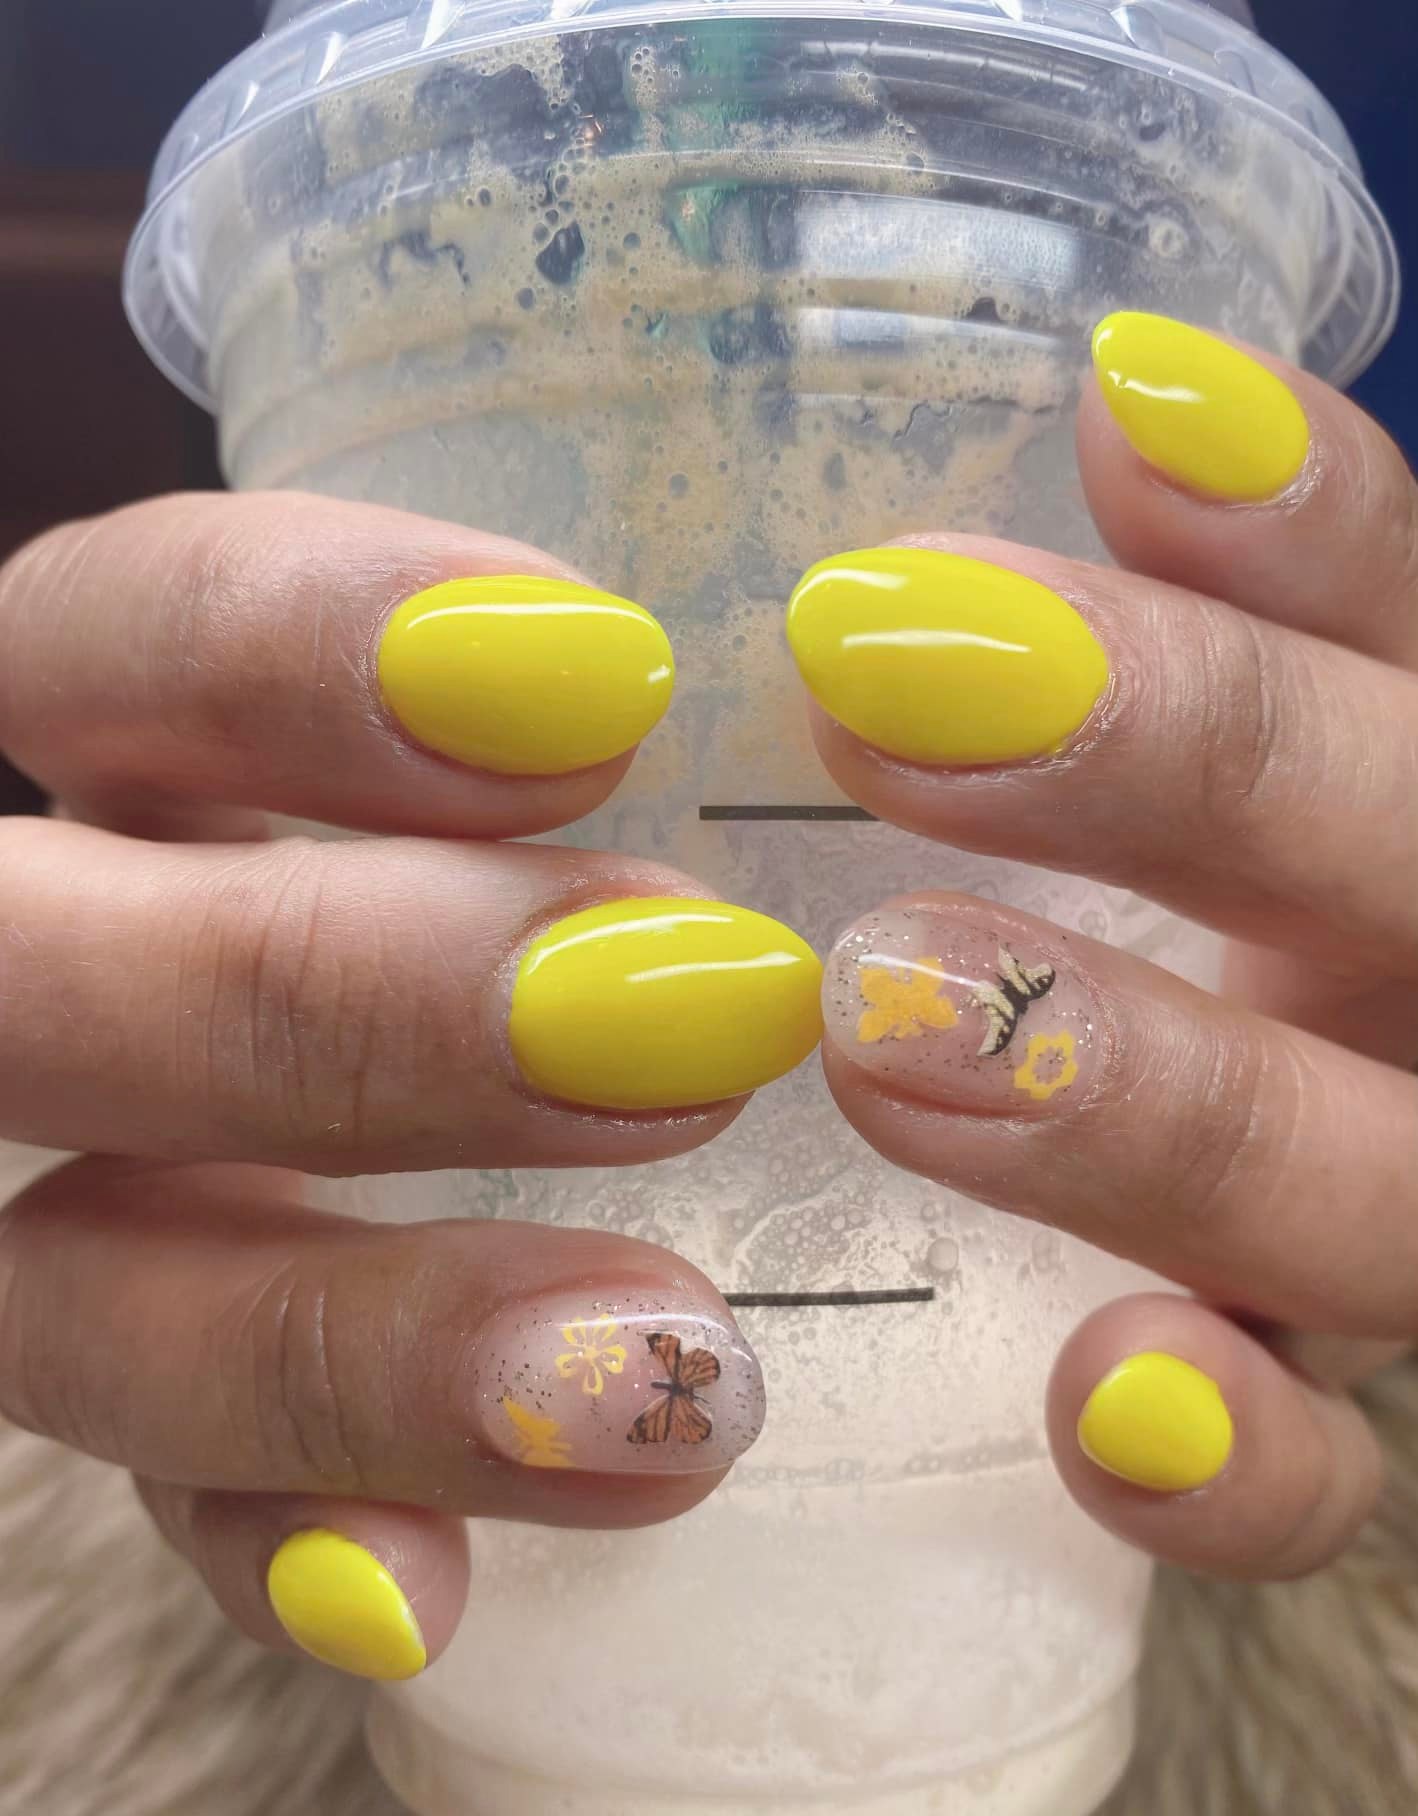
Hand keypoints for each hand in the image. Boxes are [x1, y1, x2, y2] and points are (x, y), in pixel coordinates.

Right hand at [0, 494, 819, 1676]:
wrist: (613, 1037)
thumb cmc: (669, 810)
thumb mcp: (665, 685)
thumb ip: (736, 631)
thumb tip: (1081, 503)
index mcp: (160, 750)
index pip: (108, 639)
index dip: (293, 642)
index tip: (601, 678)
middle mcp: (100, 959)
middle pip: (49, 978)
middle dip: (331, 994)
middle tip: (677, 1014)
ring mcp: (122, 1199)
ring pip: (84, 1290)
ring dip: (342, 1334)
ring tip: (662, 1368)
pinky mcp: (200, 1405)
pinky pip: (176, 1502)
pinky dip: (293, 1539)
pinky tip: (433, 1589)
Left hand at [790, 314, 1417, 1578]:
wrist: (1370, 1128)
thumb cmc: (1275, 903)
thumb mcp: (1270, 745)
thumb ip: (1245, 611)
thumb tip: (1124, 387)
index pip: (1414, 615)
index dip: (1305, 521)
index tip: (1115, 407)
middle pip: (1412, 857)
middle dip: (1191, 763)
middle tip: (895, 680)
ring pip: (1384, 1186)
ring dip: (1169, 1106)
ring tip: (887, 1018)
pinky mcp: (1358, 1408)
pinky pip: (1345, 1475)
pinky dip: (1247, 1458)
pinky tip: (1110, 1400)